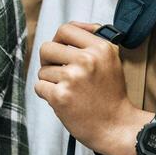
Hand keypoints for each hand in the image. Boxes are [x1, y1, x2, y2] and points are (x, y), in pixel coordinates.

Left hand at [34, 22, 144, 154]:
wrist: (116, 126)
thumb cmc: (112, 96)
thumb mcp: (111, 61)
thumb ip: (93, 42)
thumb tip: (73, 28)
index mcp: (100, 48)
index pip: (65, 30)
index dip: (58, 39)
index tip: (60, 48)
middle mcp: (87, 60)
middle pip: (47, 48)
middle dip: (49, 61)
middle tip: (59, 72)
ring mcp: (72, 78)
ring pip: (42, 71)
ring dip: (51, 81)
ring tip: (69, 91)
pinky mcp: (60, 96)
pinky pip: (39, 87)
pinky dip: (47, 94)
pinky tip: (63, 100)